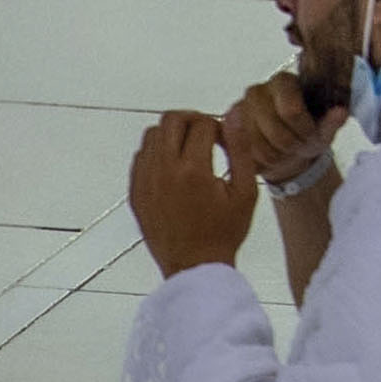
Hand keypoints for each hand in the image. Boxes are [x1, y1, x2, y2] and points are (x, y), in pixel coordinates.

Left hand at [129, 111, 257, 277]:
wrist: (194, 267)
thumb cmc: (222, 233)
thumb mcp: (245, 191)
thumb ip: (240, 148)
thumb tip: (235, 114)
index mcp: (193, 170)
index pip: (202, 123)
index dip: (219, 127)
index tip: (225, 142)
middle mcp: (164, 171)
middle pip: (171, 120)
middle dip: (193, 120)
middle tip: (206, 135)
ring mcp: (145, 182)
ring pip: (151, 135)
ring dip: (172, 134)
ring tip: (189, 151)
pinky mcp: (135, 194)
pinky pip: (139, 157)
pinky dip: (156, 153)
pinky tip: (173, 167)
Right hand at [222, 71, 345, 190]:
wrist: (286, 148)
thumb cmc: (307, 132)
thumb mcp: (324, 129)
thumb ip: (333, 121)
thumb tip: (341, 111)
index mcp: (283, 81)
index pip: (291, 110)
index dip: (304, 130)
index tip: (312, 135)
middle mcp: (256, 90)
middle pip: (276, 132)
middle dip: (293, 146)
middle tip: (300, 147)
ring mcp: (238, 110)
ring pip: (260, 148)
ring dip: (278, 157)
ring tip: (286, 151)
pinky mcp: (226, 131)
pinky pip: (244, 156)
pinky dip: (261, 163)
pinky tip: (269, 156)